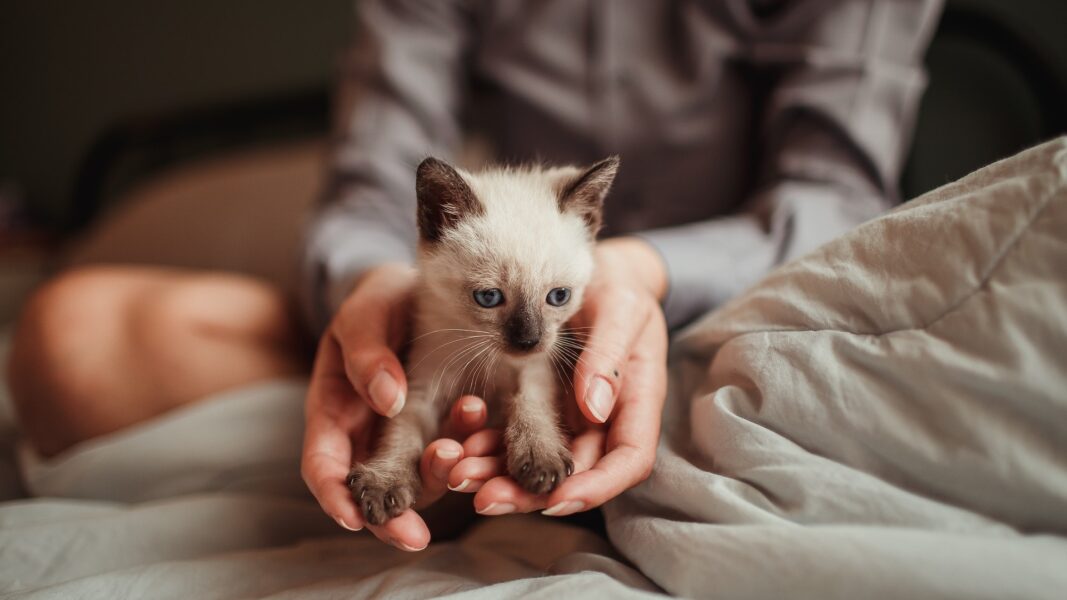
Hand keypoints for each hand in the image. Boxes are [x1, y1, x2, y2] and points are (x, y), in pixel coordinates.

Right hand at [301, 263, 488, 549]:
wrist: (419, 290)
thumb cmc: (379, 303)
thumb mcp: (365, 316)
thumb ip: (367, 354)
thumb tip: (389, 400)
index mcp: (335, 412)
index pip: (324, 467)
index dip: (334, 498)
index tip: (354, 519)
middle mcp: (370, 435)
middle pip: (373, 491)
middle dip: (392, 517)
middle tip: (417, 533)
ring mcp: (410, 436)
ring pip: (420, 477)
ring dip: (440, 477)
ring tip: (461, 458)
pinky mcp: (448, 429)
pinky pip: (458, 452)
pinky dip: (471, 452)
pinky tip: (490, 439)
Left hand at [448, 238, 668, 514]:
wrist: (596, 270)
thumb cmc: (618, 285)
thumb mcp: (619, 308)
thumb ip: (608, 355)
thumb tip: (593, 409)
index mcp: (637, 400)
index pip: (628, 461)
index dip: (596, 486)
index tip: (556, 498)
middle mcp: (606, 418)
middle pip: (576, 473)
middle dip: (531, 493)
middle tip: (484, 497)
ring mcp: (572, 416)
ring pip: (541, 463)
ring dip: (501, 475)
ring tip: (459, 474)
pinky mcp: (543, 406)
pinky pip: (518, 436)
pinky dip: (490, 445)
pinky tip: (458, 445)